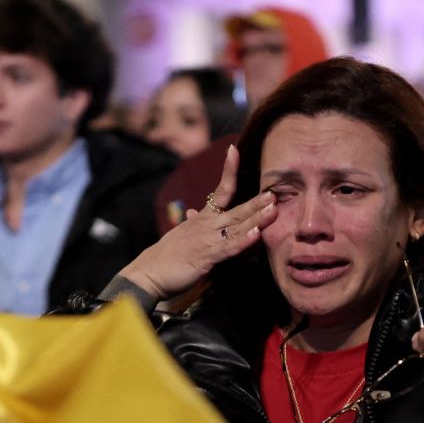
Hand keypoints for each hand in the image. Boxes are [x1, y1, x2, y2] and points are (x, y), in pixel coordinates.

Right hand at [117, 145, 275, 301]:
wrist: (149, 272)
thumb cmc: (167, 256)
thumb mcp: (182, 234)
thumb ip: (192, 223)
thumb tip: (192, 211)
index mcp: (202, 218)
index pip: (220, 191)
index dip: (228, 171)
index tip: (234, 150)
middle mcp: (207, 225)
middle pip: (235, 209)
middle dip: (255, 201)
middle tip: (273, 190)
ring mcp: (207, 240)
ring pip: (236, 227)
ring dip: (256, 217)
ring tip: (273, 208)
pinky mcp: (206, 257)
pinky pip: (228, 248)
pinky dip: (243, 241)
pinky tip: (256, 234)